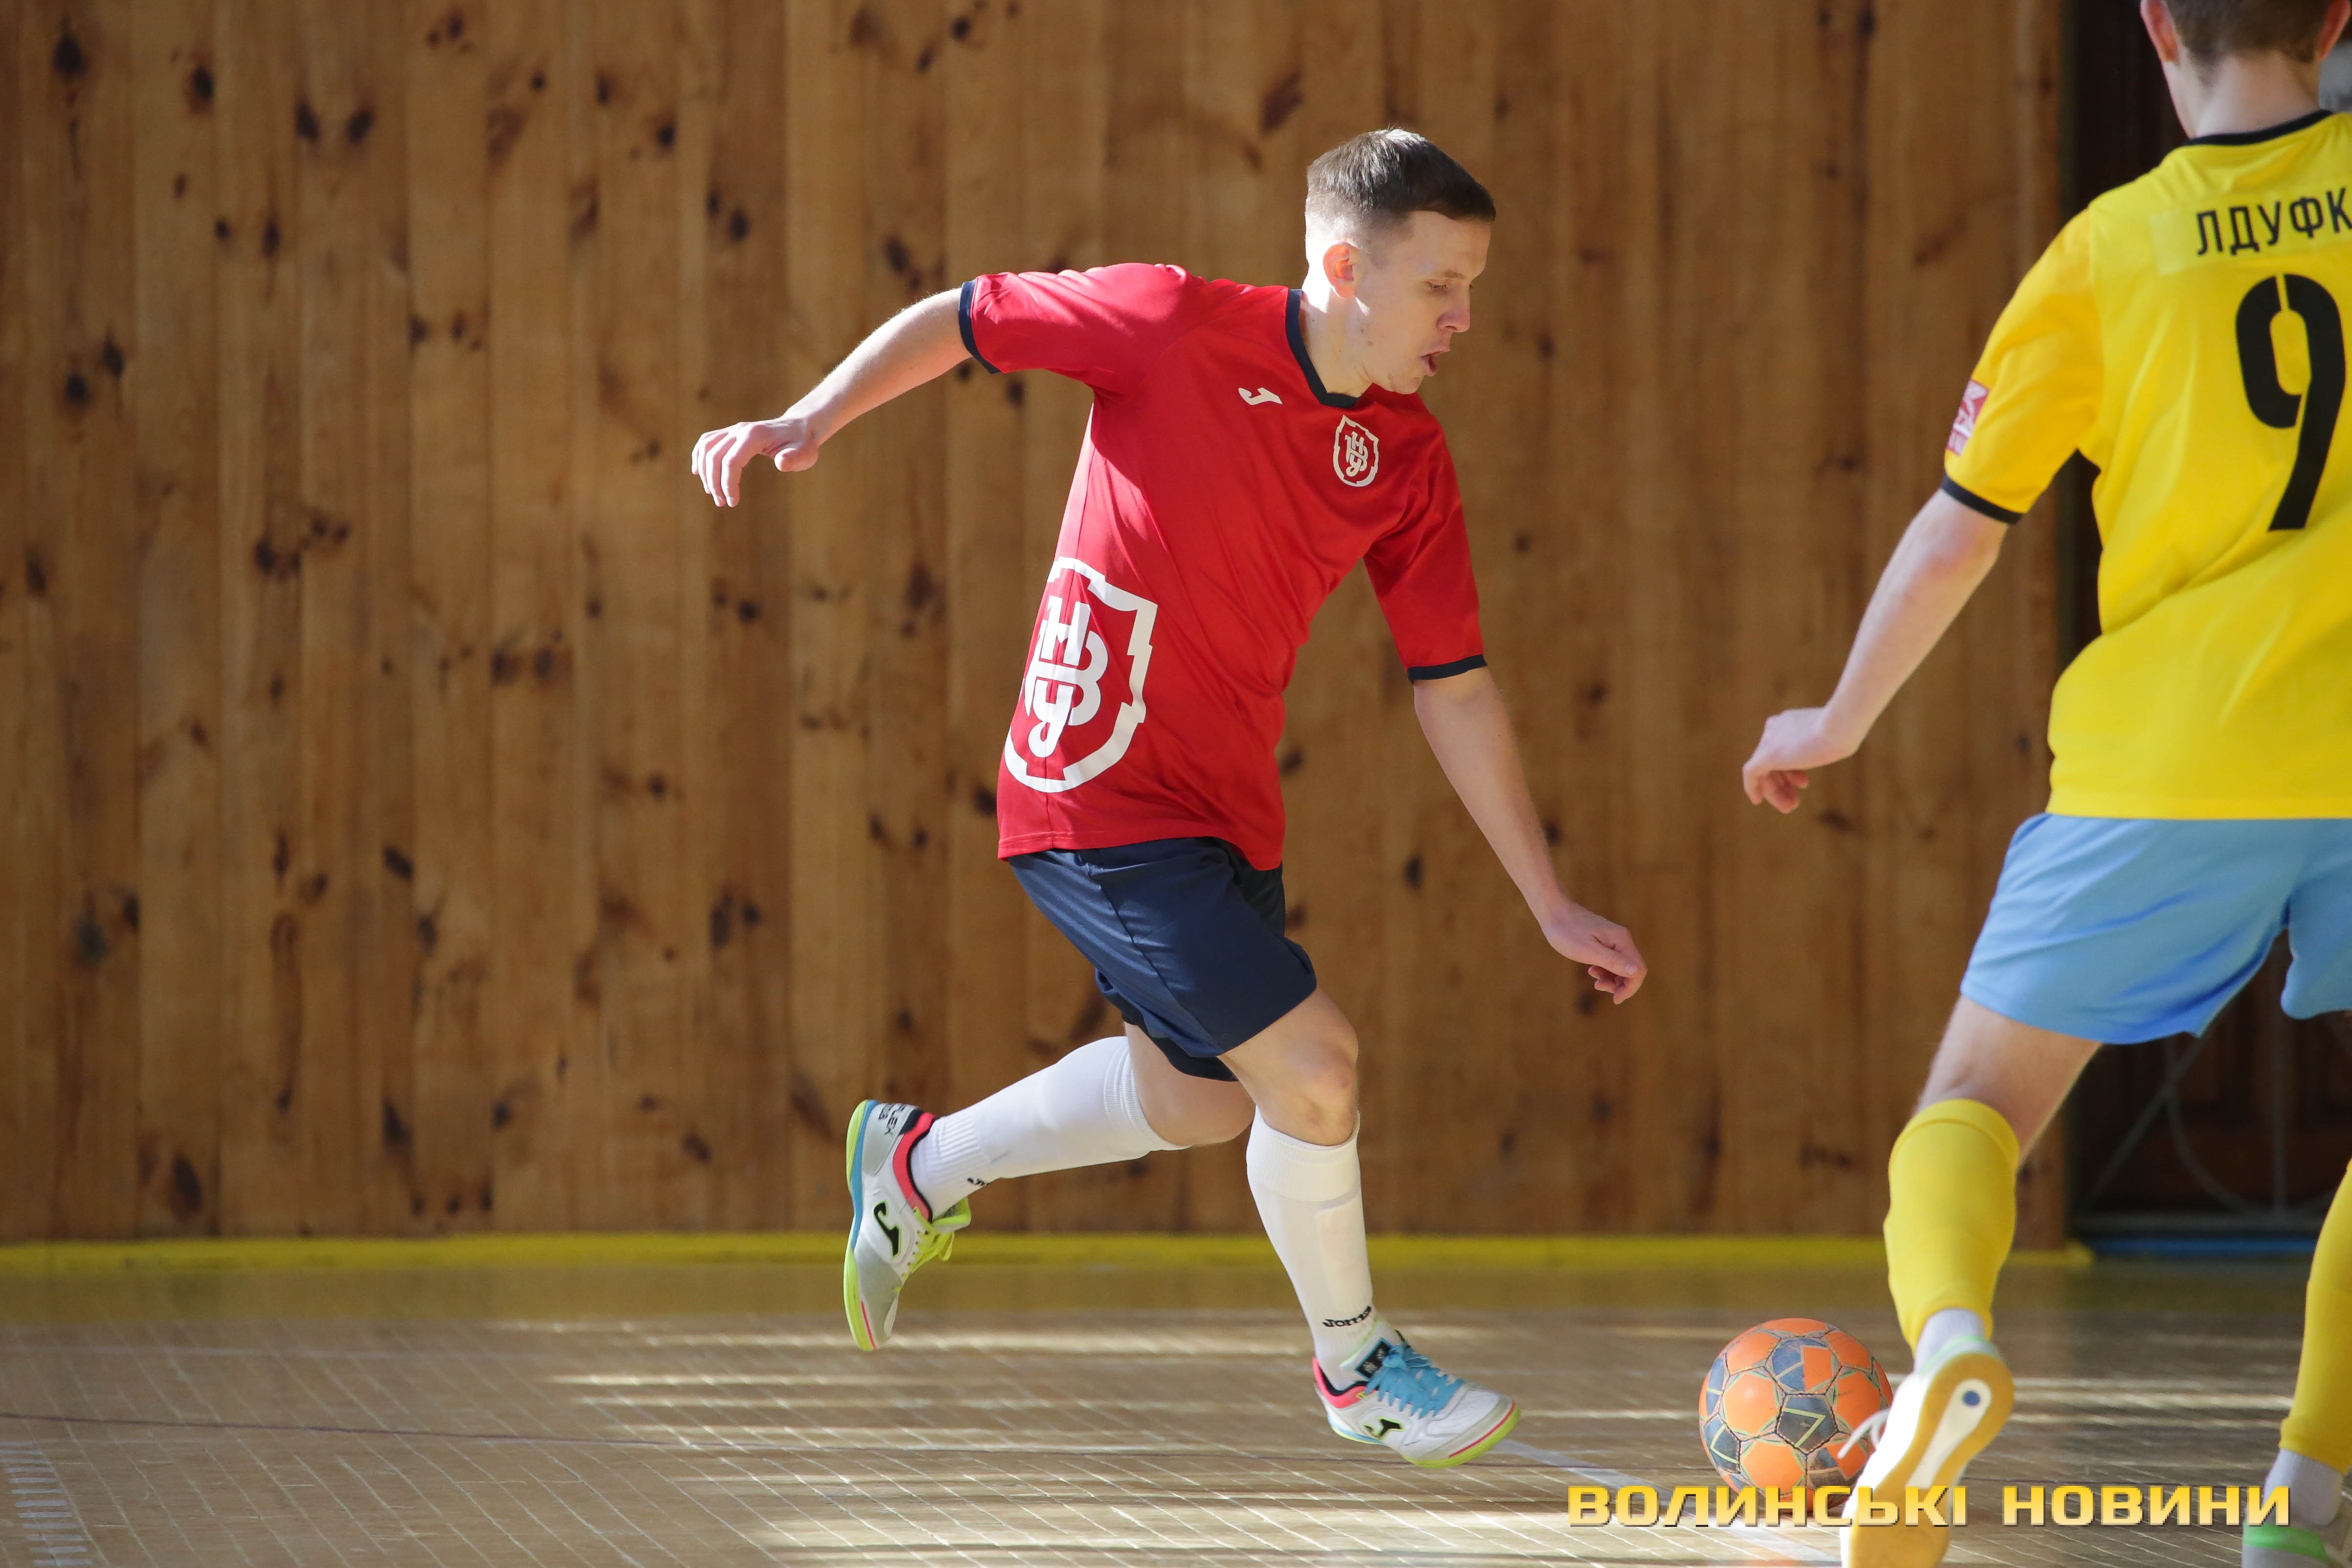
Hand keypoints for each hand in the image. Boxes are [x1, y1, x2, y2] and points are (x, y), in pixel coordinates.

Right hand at [691, 414, 823, 506]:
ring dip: (705, 472)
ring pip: (706, 448)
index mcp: (754, 435)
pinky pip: (707, 442)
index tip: (733, 502)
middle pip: (714, 456)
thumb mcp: (805, 454)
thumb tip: (782, 463)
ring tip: (713, 494)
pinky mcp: (731, 433)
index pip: (731, 460)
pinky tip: (698, 472)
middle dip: (715, 482)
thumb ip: (794, 459)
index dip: (728, 483)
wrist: (799, 428)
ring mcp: (733, 430)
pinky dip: (699, 456)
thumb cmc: (803, 444)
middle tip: (722, 503)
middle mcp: (740, 430)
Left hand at [1540, 903, 1647, 1003]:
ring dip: (1611, 979)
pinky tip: (1592, 971)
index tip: (1615, 999)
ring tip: (1594, 981)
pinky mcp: (1604, 941)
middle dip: (1620, 984)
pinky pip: (1612, 961)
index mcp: (1621, 940)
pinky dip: (1605, 970)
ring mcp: (1613, 940)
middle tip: (1598, 987)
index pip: (1638, 969)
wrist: (1553, 912)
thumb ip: (1612, 961)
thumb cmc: (1567, 931)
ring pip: (1622, 967)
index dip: (1630, 988)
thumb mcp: (1588, 951)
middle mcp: (1621, 939)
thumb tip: (1636, 972)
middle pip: (1632, 969)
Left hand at [1742, 706, 1858, 812]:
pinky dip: (1752, 787)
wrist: (1837, 729)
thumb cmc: (1841, 733)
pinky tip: (1757, 800)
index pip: (1782, 750)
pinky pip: (1751, 774)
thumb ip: (1818, 742)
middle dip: (1782, 784)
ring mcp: (1769, 742)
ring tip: (1790, 807)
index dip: (1791, 771)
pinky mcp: (1766, 755)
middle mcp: (1774, 729)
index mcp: (1787, 721)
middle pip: (1772, 762)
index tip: (1803, 784)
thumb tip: (1825, 747)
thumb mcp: (1829, 737)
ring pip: (1763, 770)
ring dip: (1775, 791)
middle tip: (1794, 803)